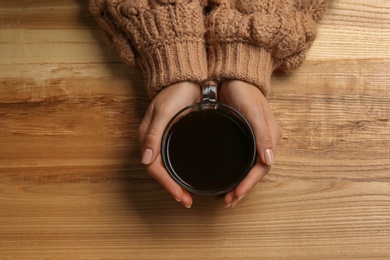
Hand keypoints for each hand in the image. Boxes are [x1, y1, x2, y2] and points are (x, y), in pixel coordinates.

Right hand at [138, 81, 200, 207]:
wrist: (187, 79)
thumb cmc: (175, 93)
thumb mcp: (164, 112)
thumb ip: (154, 134)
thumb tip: (145, 159)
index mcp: (147, 137)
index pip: (154, 167)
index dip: (166, 184)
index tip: (180, 195)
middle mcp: (154, 141)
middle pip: (160, 171)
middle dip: (172, 188)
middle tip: (187, 200)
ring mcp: (164, 140)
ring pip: (167, 167)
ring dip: (175, 183)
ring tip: (188, 195)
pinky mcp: (175, 137)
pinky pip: (174, 159)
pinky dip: (180, 171)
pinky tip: (189, 176)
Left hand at [219, 80, 280, 207]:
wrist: (233, 78)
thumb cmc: (244, 93)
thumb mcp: (254, 112)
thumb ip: (262, 134)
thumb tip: (269, 160)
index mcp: (269, 138)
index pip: (261, 168)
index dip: (249, 184)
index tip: (235, 195)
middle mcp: (263, 142)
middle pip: (255, 172)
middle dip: (243, 189)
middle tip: (228, 202)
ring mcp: (252, 140)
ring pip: (247, 168)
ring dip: (238, 184)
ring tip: (226, 197)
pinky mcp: (241, 137)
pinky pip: (240, 159)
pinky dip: (234, 172)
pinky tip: (225, 177)